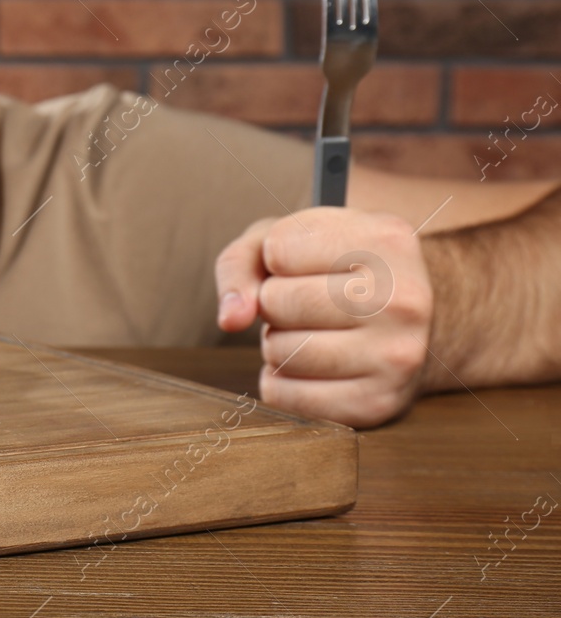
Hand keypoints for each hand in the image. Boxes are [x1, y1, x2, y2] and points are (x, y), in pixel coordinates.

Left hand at [215, 207, 433, 427]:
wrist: (411, 321)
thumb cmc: (336, 270)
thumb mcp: (290, 239)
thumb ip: (241, 263)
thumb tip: (232, 319)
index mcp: (387, 241)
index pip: (280, 250)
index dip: (276, 258)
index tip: (306, 262)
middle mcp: (404, 300)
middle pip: (278, 302)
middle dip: (273, 302)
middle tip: (306, 302)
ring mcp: (397, 357)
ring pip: (280, 352)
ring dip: (276, 343)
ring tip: (311, 331)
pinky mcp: (378, 404)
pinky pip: (285, 396)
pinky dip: (280, 381)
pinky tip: (311, 365)